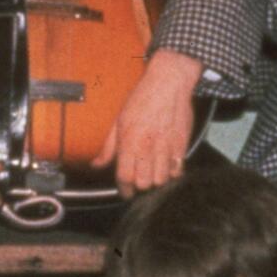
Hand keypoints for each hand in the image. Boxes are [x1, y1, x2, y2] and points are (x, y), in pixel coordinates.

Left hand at [95, 49, 201, 195]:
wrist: (168, 84)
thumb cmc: (142, 99)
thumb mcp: (118, 121)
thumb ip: (108, 147)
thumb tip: (96, 164)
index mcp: (130, 142)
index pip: (125, 177)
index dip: (124, 190)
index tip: (125, 192)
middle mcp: (147, 148)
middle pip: (143, 183)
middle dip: (139, 185)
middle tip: (139, 179)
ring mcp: (166, 148)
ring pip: (161, 180)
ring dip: (155, 180)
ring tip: (152, 173)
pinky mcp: (181, 145)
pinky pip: (177, 170)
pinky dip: (172, 173)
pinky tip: (167, 166)